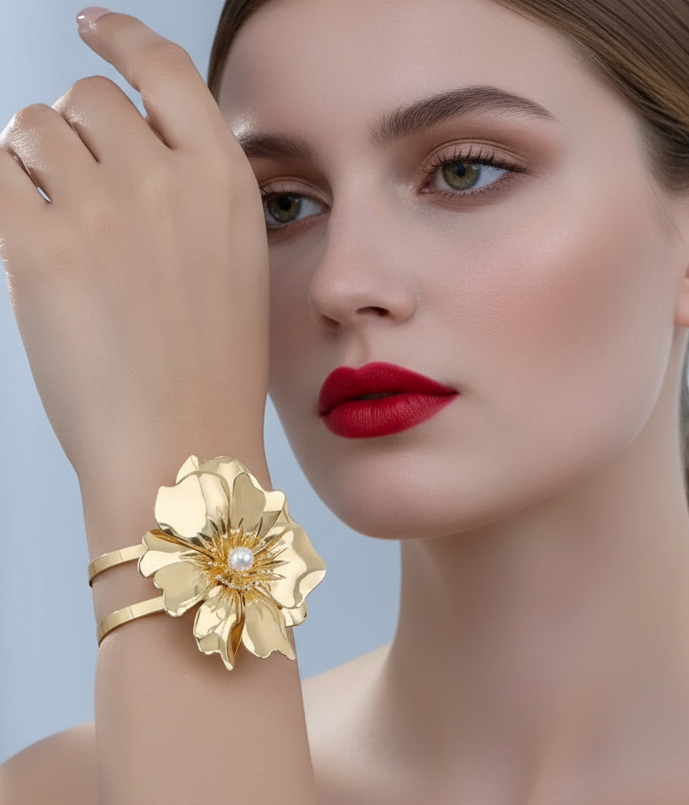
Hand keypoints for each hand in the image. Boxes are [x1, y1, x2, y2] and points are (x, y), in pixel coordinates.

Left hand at [0, 12, 269, 486]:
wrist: (183, 447)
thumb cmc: (213, 370)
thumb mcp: (234, 266)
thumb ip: (191, 195)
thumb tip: (124, 147)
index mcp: (225, 183)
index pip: (166, 71)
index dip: (123, 37)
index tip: (94, 27)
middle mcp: (165, 181)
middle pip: (88, 98)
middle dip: (74, 130)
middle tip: (74, 183)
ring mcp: (101, 211)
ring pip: (32, 128)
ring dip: (29, 158)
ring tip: (48, 215)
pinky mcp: (37, 250)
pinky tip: (19, 223)